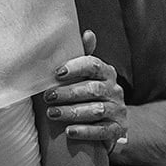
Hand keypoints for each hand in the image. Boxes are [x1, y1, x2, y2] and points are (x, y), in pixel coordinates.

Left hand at [44, 30, 127, 149]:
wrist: (102, 125)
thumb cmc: (85, 95)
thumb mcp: (83, 76)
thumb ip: (81, 57)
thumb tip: (88, 34)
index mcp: (106, 73)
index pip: (93, 65)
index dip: (75, 67)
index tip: (56, 73)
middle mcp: (115, 90)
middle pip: (92, 89)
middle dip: (68, 93)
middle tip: (47, 97)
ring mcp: (119, 110)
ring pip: (96, 110)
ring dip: (72, 112)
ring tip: (52, 114)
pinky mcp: (119, 129)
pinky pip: (103, 131)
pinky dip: (85, 131)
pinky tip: (69, 132)